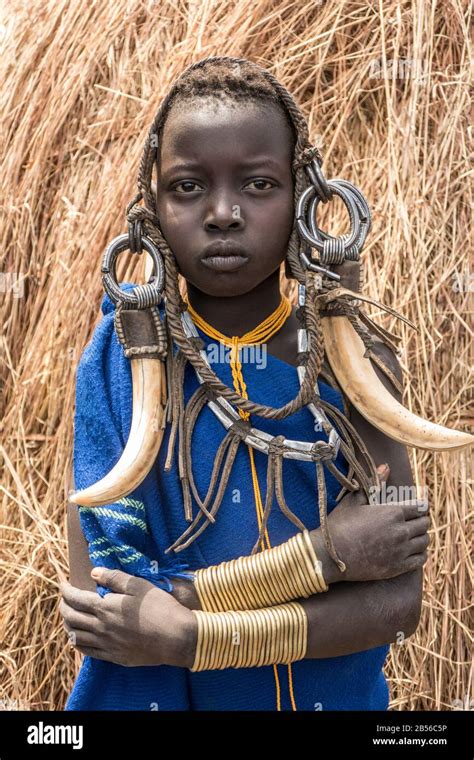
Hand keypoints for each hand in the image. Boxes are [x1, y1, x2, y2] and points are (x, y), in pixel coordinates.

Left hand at [59, 568, 196, 667]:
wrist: (176, 638)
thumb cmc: (160, 607)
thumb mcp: (139, 585)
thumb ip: (114, 578)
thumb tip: (94, 572)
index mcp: (105, 608)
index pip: (75, 599)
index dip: (66, 590)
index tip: (63, 583)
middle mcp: (101, 628)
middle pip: (71, 618)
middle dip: (63, 606)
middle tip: (64, 598)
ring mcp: (106, 645)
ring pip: (76, 636)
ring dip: (68, 625)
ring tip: (69, 617)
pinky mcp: (114, 657)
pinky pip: (88, 652)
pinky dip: (78, 643)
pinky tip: (78, 638)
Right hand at [311, 464, 430, 583]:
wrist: (330, 555)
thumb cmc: (340, 524)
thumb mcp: (355, 500)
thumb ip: (374, 483)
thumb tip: (386, 466)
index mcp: (393, 512)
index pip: (420, 507)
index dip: (420, 506)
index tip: (417, 506)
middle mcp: (401, 531)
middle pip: (424, 524)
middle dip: (421, 520)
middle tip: (414, 520)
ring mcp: (400, 551)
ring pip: (424, 542)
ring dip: (421, 536)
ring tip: (413, 535)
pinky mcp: (397, 568)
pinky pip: (420, 560)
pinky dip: (420, 554)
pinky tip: (412, 550)